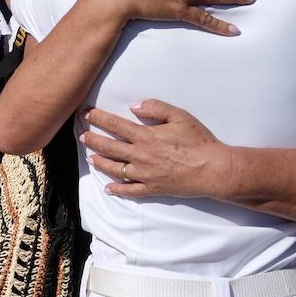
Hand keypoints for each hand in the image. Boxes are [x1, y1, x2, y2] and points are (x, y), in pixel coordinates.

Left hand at [82, 100, 230, 199]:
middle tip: (81, 136)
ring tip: (90, 158)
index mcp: (145, 136)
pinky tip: (108, 188)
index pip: (115, 125)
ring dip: (100, 163)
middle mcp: (140, 156)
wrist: (213, 169)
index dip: (98, 118)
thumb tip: (134, 105)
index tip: (86, 114)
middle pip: (109, 147)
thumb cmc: (198, 141)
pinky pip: (131, 190)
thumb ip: (155, 107)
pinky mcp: (153, 188)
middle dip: (93, 140)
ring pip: (115, 169)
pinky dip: (117, 189)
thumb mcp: (179, 116)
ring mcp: (145, 174)